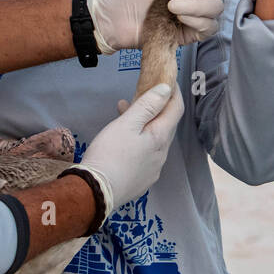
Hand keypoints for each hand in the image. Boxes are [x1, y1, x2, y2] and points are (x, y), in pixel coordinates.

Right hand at [76, 83, 182, 212]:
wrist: (96, 192)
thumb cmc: (110, 153)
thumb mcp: (126, 124)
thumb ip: (147, 105)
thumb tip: (166, 89)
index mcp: (160, 138)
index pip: (176, 110)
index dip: (174, 93)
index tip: (166, 81)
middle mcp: (162, 154)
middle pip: (166, 125)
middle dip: (157, 108)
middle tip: (141, 94)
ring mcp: (153, 169)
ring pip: (155, 141)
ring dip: (145, 125)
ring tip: (123, 112)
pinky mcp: (142, 180)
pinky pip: (147, 155)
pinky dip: (140, 142)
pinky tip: (123, 141)